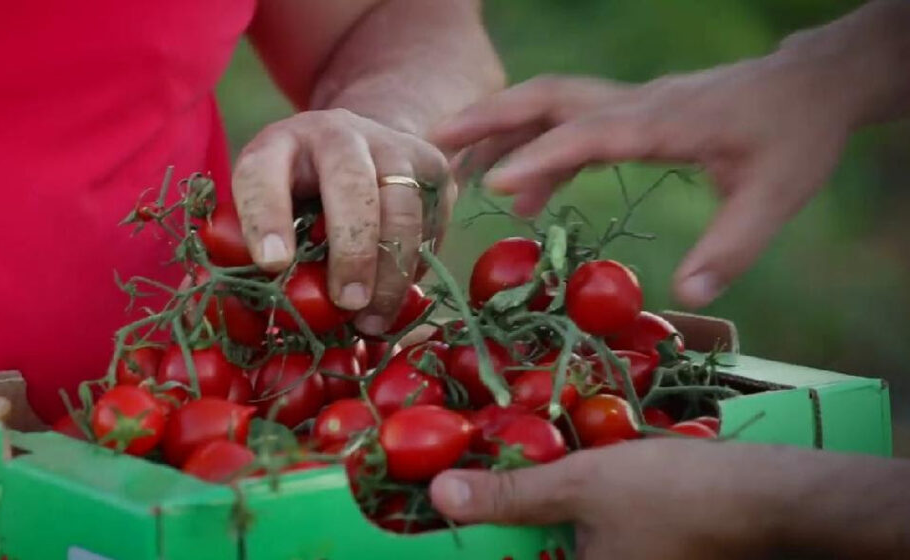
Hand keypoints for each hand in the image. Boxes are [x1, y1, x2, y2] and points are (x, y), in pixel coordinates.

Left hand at [232, 109, 453, 334]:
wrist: (362, 146)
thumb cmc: (301, 195)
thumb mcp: (269, 207)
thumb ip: (259, 250)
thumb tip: (264, 309)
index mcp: (280, 144)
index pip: (264, 174)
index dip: (266, 218)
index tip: (272, 264)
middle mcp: (338, 134)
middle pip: (351, 185)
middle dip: (351, 250)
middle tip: (346, 302)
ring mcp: (392, 145)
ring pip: (402, 209)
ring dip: (390, 272)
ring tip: (371, 320)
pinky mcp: (432, 167)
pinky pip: (431, 224)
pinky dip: (414, 267)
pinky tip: (392, 295)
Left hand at [430, 440, 794, 559]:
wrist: (767, 500)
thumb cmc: (675, 493)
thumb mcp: (583, 484)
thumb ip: (511, 495)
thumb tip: (441, 495)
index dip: (472, 549)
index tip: (444, 525)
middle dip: (501, 535)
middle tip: (467, 499)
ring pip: (555, 555)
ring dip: (529, 531)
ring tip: (503, 493)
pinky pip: (582, 551)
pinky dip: (561, 530)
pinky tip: (552, 497)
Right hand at [431, 53, 858, 308]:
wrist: (808, 86)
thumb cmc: (792, 138)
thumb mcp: (774, 196)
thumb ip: (729, 247)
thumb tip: (685, 297)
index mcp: (660, 122)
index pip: (586, 134)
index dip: (538, 158)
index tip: (490, 186)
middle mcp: (633, 105)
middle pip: (546, 98)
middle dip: (487, 118)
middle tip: (431, 144)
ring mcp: (628, 105)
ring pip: (548, 105)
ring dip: (498, 131)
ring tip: (454, 175)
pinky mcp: (630, 115)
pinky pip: (568, 126)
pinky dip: (535, 152)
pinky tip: (524, 194)